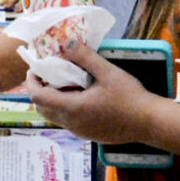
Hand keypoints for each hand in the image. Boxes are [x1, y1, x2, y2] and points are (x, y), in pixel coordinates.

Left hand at [20, 42, 161, 146]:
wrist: (148, 122)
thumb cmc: (130, 96)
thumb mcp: (108, 72)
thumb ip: (86, 58)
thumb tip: (68, 44)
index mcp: (72, 108)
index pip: (38, 96)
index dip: (31, 82)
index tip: (33, 69)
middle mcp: (71, 123)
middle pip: (42, 109)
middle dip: (40, 91)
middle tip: (48, 75)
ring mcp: (79, 132)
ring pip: (55, 117)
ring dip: (53, 100)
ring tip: (65, 84)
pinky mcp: (88, 135)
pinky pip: (68, 122)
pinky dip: (65, 109)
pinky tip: (81, 97)